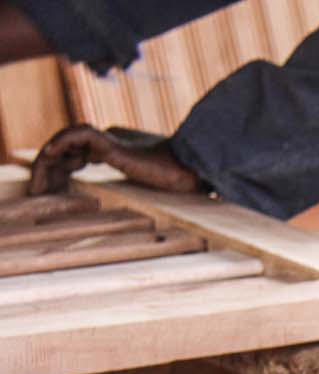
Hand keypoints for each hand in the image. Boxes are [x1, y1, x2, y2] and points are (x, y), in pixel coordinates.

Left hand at [29, 126, 202, 195]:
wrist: (193, 171)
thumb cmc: (179, 183)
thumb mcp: (149, 187)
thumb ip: (132, 185)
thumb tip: (119, 205)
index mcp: (117, 148)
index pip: (78, 155)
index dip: (61, 171)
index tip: (51, 193)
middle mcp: (110, 139)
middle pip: (68, 150)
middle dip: (49, 170)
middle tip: (37, 192)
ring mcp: (110, 138)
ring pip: (66, 142)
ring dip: (47, 162)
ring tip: (39, 185)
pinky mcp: (112, 142)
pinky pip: (76, 136)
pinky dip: (60, 144)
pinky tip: (49, 157)